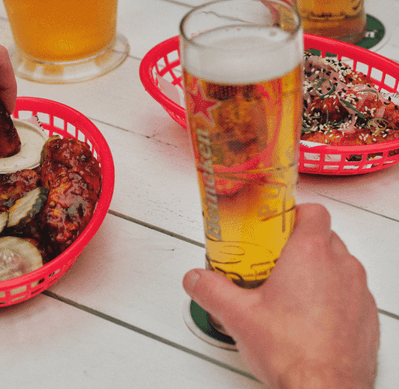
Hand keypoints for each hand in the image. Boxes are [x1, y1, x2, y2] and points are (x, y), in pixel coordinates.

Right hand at [183, 203, 378, 388]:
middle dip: (299, 245)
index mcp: (310, 255)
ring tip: (290, 291)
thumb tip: (196, 278)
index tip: (274, 224)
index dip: (294, 213)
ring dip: (319, 271)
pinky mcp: (367, 317)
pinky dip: (334, 297)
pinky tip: (310, 317)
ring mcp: (359, 293)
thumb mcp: (237, 316)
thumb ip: (211, 290)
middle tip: (274, 260)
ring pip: (340, 265)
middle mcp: (341, 267)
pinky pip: (351, 294)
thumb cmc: (294, 353)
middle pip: (324, 237)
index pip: (313, 211)